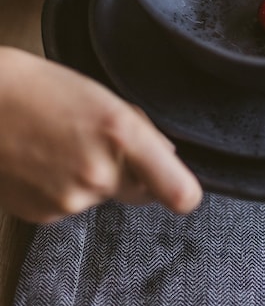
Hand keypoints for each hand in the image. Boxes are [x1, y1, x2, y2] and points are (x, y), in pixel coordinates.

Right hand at [0, 48, 201, 222]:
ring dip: (88, 178)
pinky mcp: (44, 215)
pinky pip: (69, 206)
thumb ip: (141, 132)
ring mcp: (71, 199)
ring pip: (100, 197)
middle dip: (127, 173)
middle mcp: (100, 173)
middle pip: (138, 191)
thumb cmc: (40, 90)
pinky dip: (60, 188)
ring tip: (58, 145)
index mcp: (122, 134)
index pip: (178, 191)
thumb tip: (168, 158)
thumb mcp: (103, 97)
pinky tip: (41, 162)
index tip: (179, 189)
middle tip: (93, 142)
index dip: (182, 193)